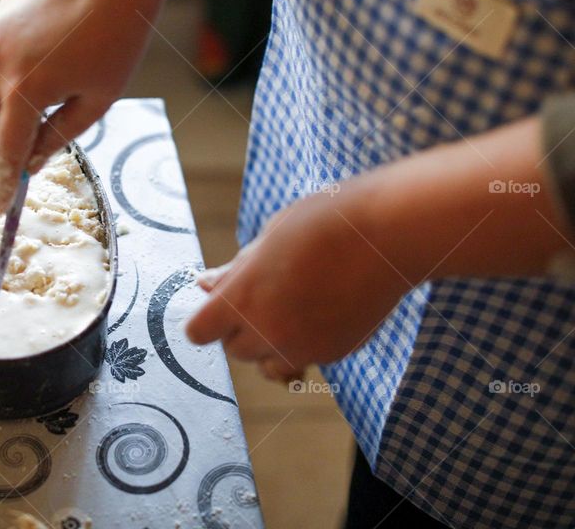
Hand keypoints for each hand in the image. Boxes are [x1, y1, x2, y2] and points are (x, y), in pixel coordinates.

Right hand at [0, 0, 157, 213]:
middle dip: (3, 138)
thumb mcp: (96, 101)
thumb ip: (58, 136)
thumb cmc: (115, 42)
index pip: (7, 151)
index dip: (3, 184)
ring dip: (7, 104)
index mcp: (26, 91)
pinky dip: (11, 71)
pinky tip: (48, 51)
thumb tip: (31, 163)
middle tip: (37, 133)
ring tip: (52, 83)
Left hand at [187, 185, 410, 380]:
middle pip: (234, 349)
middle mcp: (267, 331)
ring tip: (291, 305)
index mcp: (242, 298)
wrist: (388, 234)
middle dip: (240, 328)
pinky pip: (304, 358)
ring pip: (268, 363)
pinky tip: (321, 307)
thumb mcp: (268, 238)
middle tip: (265, 293)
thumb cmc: (324, 223)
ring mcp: (302, 347)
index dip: (207, 318)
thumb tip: (205, 285)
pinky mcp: (333, 353)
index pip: (199, 332)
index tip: (220, 303)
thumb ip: (236, 271)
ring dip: (270, 343)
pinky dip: (304, 342)